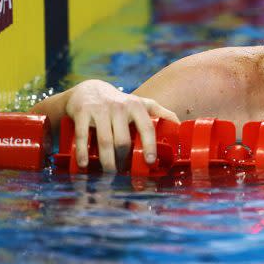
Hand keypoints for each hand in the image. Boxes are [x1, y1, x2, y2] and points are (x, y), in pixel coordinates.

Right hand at [64, 80, 178, 171]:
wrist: (89, 90)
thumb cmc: (120, 103)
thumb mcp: (141, 103)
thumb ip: (161, 112)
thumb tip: (180, 126)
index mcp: (137, 106)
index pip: (146, 127)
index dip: (150, 146)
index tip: (150, 162)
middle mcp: (120, 107)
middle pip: (123, 141)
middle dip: (123, 160)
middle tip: (122, 173)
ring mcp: (100, 109)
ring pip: (105, 141)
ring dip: (107, 162)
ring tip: (108, 174)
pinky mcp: (83, 112)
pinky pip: (83, 136)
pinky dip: (83, 153)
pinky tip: (84, 164)